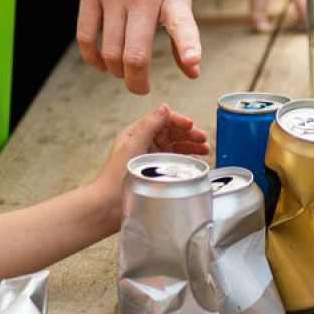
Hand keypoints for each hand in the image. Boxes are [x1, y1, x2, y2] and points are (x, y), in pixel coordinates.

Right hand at [79, 0, 202, 93]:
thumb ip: (184, 31)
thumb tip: (192, 71)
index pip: (182, 22)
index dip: (188, 45)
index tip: (193, 61)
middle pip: (134, 55)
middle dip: (137, 83)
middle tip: (140, 87)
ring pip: (110, 52)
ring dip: (116, 72)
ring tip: (123, 71)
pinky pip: (86, 38)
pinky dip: (93, 58)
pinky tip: (102, 62)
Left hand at [90, 105, 210, 222]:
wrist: (108, 205)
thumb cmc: (114, 177)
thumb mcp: (132, 147)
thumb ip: (148, 126)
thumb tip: (163, 108)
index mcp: (135, 133)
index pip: (161, 120)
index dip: (178, 121)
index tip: (191, 125)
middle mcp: (144, 143)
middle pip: (172, 133)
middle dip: (189, 134)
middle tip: (203, 138)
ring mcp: (151, 158)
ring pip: (176, 146)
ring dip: (191, 146)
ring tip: (205, 149)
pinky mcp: (156, 172)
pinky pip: (175, 161)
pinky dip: (187, 159)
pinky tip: (196, 161)